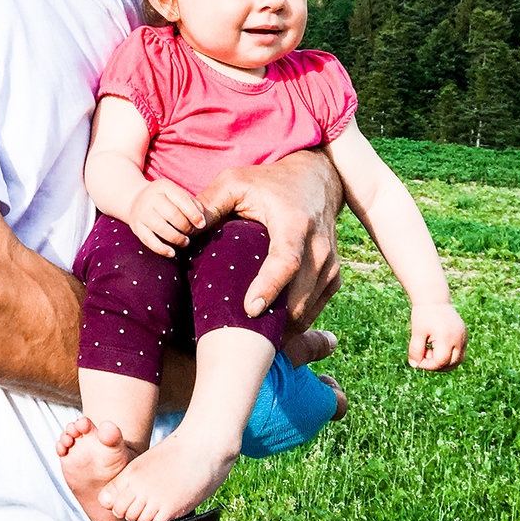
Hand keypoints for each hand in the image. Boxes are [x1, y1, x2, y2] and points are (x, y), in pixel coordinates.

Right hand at [125, 180, 205, 256]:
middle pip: (173, 215)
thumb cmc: (163, 199)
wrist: (134, 199)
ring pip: (161, 228)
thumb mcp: (175, 193)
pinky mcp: (136, 226)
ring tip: (185, 242)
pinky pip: (149, 240)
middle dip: (186, 227)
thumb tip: (201, 220)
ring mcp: (141, 212)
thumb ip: (191, 203)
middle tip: (191, 232)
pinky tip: (172, 253)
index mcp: (163, 186)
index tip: (201, 224)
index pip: (182, 200)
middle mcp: (150, 198)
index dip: (194, 214)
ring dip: (177, 238)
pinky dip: (161, 248)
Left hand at [194, 149, 343, 333]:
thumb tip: (185, 230)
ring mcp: (330, 264)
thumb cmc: (267, 181)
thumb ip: (208, 203)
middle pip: (299, 296)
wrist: (316, 180)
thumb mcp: (234, 182)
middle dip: (272, 321)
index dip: (270, 287)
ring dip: (283, 327)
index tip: (250, 309)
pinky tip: (270, 329)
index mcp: (294, 223)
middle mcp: (319, 247)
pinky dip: (295, 322)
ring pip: (309, 308)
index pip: (286, 261)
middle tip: (238, 338)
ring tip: (250, 340)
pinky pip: (316, 308)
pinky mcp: (334, 276)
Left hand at [408, 303, 466, 369]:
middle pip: (452, 364)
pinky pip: (460, 352)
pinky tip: (436, 346)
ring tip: (430, 351)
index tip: (418, 359)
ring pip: (458, 360)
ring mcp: (464, 338)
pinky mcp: (464, 336)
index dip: (428, 365)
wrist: (434, 298)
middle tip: (424, 354)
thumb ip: (415, 350)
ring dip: (444, 362)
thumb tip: (414, 366)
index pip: (441, 362)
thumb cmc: (423, 315)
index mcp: (446, 338)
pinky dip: (449, 355)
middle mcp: (459, 339)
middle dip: (437, 365)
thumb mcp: (416, 332)